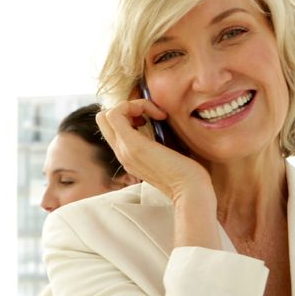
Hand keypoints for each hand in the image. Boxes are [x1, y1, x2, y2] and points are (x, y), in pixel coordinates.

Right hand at [96, 99, 211, 203]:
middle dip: (126, 107)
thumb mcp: (167, 154)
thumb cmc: (187, 172)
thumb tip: (160, 121)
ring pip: (107, 114)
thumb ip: (157, 142)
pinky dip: (138, 105)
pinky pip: (117, 113)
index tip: (152, 119)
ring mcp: (124, 149)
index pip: (111, 127)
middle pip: (103, 119)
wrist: (191, 190)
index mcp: (128, 155)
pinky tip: (159, 115)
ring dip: (132, 105)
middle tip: (150, 115)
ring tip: (155, 114)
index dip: (128, 115)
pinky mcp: (132, 144)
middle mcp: (121, 153)